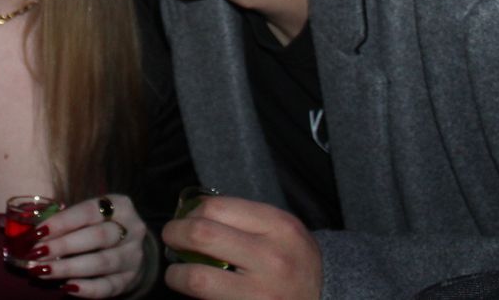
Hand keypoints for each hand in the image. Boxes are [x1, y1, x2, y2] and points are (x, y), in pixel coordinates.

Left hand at [24, 193, 149, 297]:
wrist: (131, 248)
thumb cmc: (99, 225)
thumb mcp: (87, 214)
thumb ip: (56, 218)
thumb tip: (7, 224)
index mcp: (120, 205)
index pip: (89, 211)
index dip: (62, 222)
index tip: (37, 232)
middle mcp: (132, 229)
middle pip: (97, 237)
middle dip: (62, 246)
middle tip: (35, 254)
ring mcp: (133, 257)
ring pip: (101, 263)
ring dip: (68, 268)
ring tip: (41, 271)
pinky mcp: (130, 280)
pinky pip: (107, 287)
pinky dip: (86, 289)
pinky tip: (66, 287)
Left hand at [161, 195, 320, 299]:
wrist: (326, 297)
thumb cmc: (294, 260)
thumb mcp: (281, 230)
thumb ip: (245, 218)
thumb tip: (191, 212)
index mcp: (278, 226)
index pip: (217, 207)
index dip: (190, 212)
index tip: (183, 218)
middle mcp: (271, 258)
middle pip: (202, 234)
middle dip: (175, 234)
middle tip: (171, 237)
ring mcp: (261, 293)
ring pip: (198, 278)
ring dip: (176, 274)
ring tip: (176, 273)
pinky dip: (193, 296)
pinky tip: (194, 291)